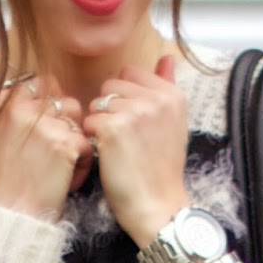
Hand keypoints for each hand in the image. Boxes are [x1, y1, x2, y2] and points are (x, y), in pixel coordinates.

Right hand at [0, 75, 89, 220]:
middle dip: (65, 121)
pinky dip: (82, 161)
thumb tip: (17, 87)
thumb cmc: (4, 178)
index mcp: (6, 104)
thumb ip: (2, 109)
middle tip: (55, 148)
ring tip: (61, 163)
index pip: (38, 82)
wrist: (15, 211)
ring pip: (77, 119)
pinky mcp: (67, 143)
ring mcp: (47, 125)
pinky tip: (68, 177)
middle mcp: (25, 109)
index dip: (49, 100)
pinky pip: (86, 142)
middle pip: (62, 99)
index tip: (47, 121)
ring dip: (75, 139)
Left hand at [82, 56, 189, 245]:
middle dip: (110, 109)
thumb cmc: (161, 169)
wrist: (158, 205)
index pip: (130, 73)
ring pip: (97, 103)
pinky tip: (108, 155)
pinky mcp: (113, 127)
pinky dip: (92, 139)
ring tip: (118, 148)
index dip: (124, 97)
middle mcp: (156, 98)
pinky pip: (89, 121)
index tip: (133, 123)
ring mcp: (135, 111)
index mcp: (172, 95)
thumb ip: (167, 86)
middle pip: (110, 85)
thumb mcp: (173, 124)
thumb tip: (167, 57)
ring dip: (100, 124)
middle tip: (125, 139)